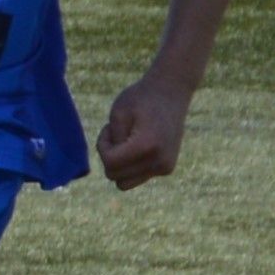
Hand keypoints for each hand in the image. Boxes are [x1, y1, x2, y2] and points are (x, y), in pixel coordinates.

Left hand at [94, 70, 193, 188]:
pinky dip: (132, 165)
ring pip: (125, 183)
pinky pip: (137, 177)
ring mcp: (165, 167)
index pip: (110, 164)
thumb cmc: (141, 97)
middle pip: (116, 177)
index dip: (102, 147)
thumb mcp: (118, 113)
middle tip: (116, 133)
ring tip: (126, 141)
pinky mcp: (167, 169)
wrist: (172, 91)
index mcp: (147, 146)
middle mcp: (159, 161)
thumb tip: (112, 167)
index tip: (108, 128)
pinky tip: (139, 144)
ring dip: (119, 165)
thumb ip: (112, 142)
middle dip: (109, 157)